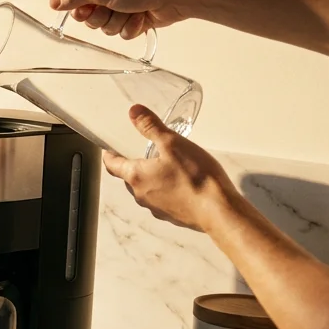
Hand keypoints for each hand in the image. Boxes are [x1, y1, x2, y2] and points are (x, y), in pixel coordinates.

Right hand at [49, 0, 194, 39]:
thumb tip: (52, 2)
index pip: (76, 0)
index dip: (82, 9)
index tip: (92, 8)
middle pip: (90, 17)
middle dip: (103, 18)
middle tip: (115, 8)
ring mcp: (122, 5)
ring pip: (106, 27)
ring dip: (119, 22)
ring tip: (133, 10)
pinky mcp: (134, 17)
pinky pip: (122, 32)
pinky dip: (131, 27)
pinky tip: (142, 17)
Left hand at [102, 105, 239, 232]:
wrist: (219, 211)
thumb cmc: (195, 177)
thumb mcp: (173, 143)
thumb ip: (151, 127)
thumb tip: (134, 112)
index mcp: (136, 177)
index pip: (112, 165)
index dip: (109, 155)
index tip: (109, 149)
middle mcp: (141, 195)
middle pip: (129, 178)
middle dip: (133, 165)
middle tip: (141, 153)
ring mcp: (156, 208)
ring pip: (147, 189)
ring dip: (151, 178)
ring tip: (164, 165)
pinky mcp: (172, 216)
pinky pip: (163, 200)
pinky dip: (167, 189)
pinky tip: (182, 183)